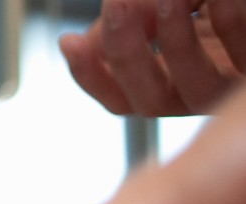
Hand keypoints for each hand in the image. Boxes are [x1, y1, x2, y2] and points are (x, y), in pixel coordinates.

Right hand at [60, 0, 243, 115]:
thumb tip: (81, 43)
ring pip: (194, 89)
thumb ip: (137, 24)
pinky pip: (243, 52)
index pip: (121, 98)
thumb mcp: (174, 9)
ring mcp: (236, 88)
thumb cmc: (224, 8)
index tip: (68, 40)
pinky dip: (225, 20)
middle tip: (117, 4)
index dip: (91, 76)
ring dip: (173, 39)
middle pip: (150, 101)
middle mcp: (203, 93)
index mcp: (174, 80)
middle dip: (126, 53)